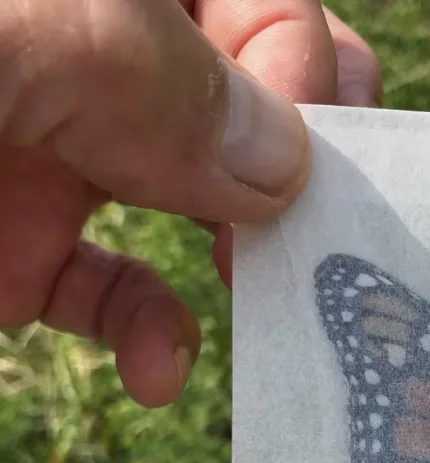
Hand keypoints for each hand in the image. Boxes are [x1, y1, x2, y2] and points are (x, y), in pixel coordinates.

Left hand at [0, 0, 380, 406]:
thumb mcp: (30, 35)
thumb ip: (154, 79)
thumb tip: (284, 165)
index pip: (260, 5)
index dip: (301, 71)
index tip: (297, 167)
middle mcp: (101, 66)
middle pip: (245, 106)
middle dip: (295, 178)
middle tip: (313, 238)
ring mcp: (61, 156)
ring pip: (190, 207)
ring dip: (243, 268)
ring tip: (266, 305)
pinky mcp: (20, 251)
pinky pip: (104, 292)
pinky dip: (145, 336)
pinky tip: (157, 372)